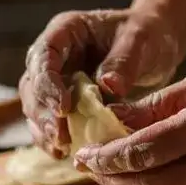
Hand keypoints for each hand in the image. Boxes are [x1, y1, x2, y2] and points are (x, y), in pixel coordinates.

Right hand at [18, 9, 179, 157]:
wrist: (153, 45)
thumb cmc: (146, 34)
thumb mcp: (141, 40)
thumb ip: (124, 61)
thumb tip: (108, 86)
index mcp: (66, 30)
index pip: (43, 55)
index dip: (48, 83)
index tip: (63, 108)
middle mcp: (53, 55)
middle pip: (32, 85)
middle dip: (43, 113)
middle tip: (60, 137)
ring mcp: (55, 79)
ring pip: (35, 106)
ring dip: (44, 129)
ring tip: (61, 149)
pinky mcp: (63, 101)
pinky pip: (49, 121)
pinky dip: (53, 137)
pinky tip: (64, 153)